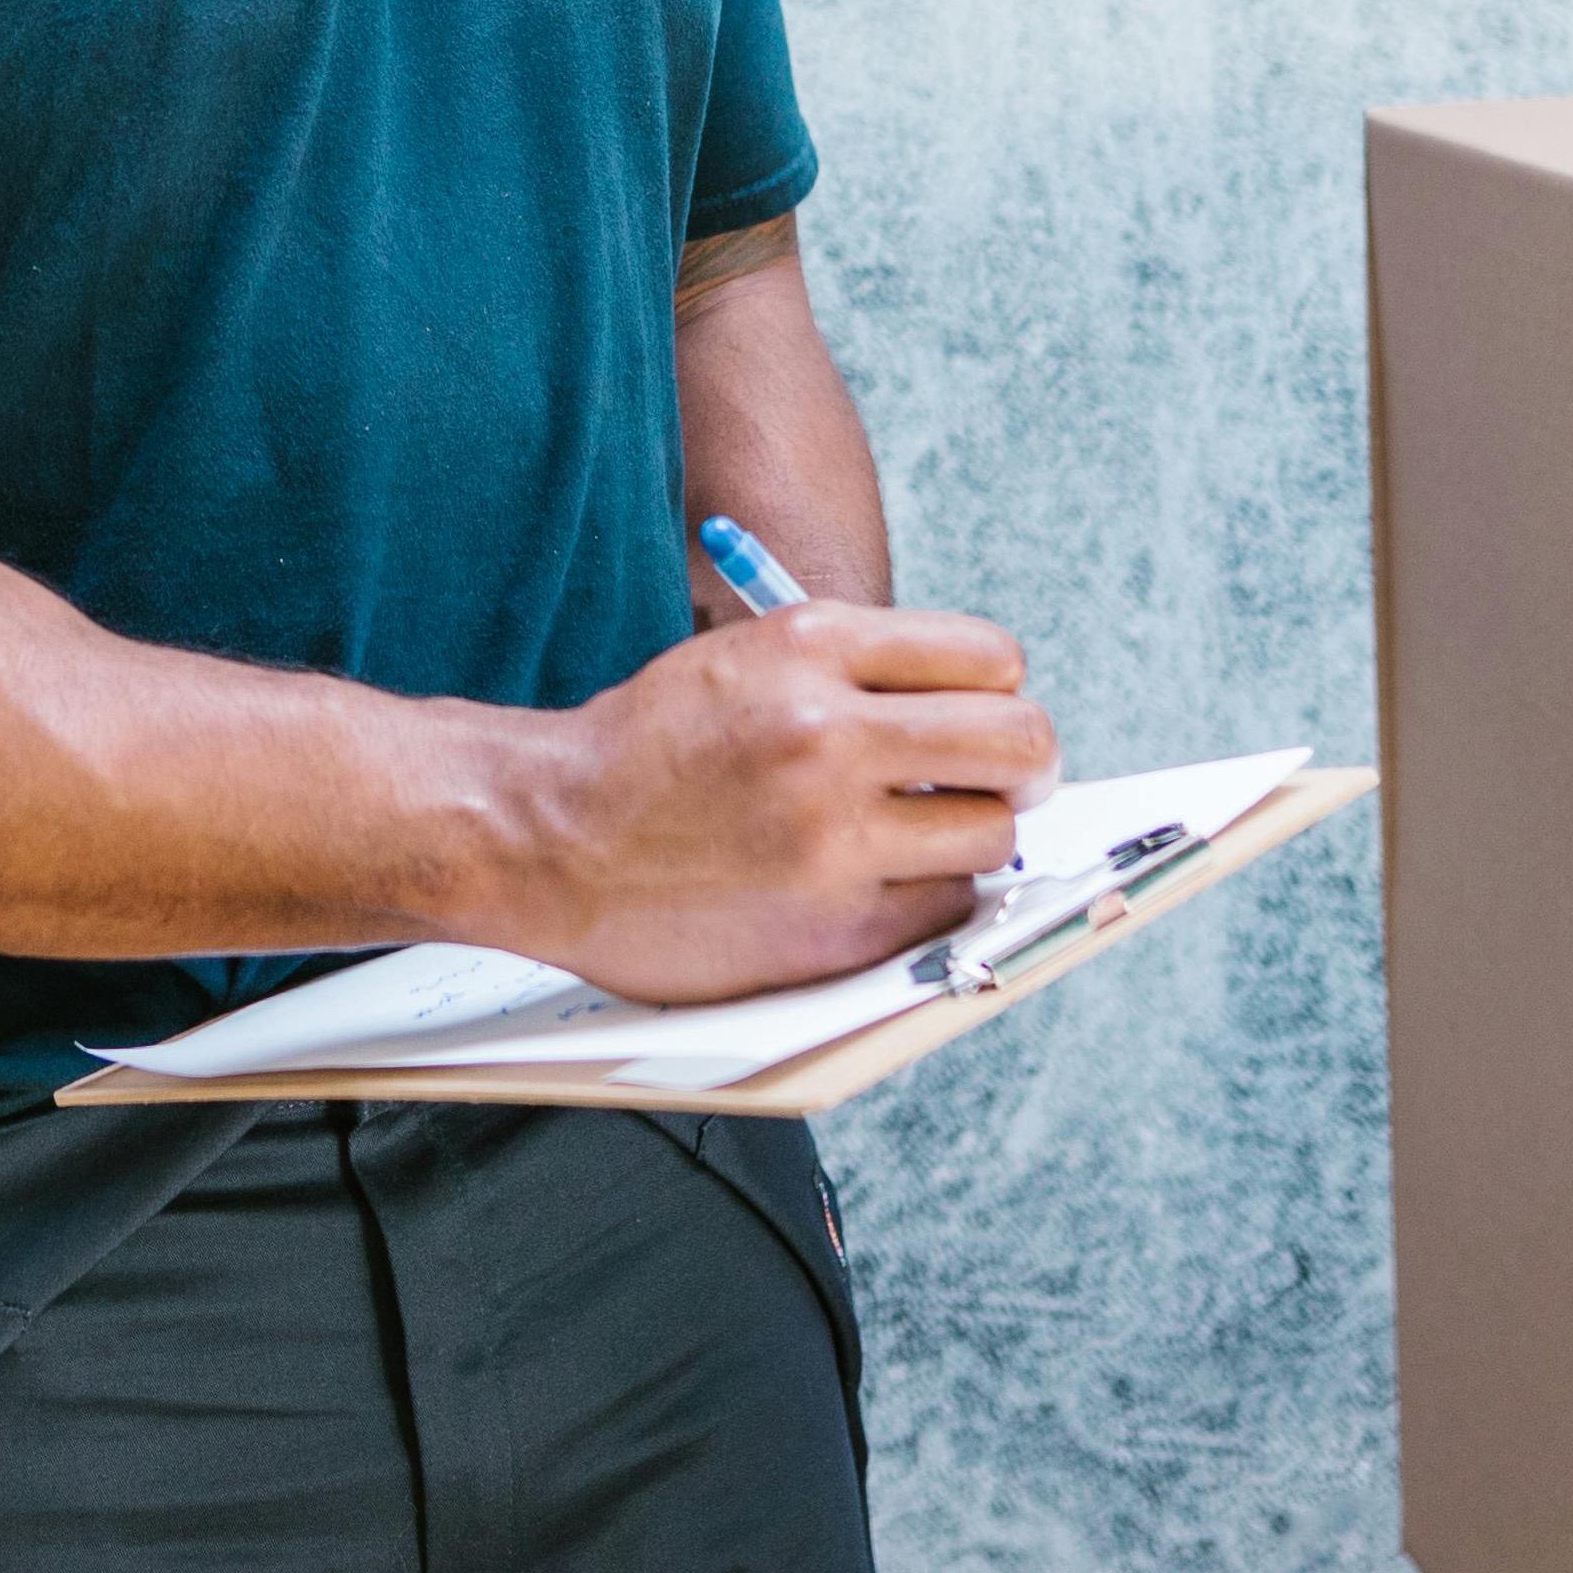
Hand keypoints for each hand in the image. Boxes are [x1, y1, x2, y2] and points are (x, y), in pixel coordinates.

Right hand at [471, 601, 1057, 1003]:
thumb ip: (858, 666)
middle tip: (1004, 779)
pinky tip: (880, 883)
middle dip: (1025, 764)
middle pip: (1020, 743)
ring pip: (995, 834)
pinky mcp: (831, 927)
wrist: (547, 835)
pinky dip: (930, 898)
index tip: (983, 714)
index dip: (999, 689)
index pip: (991, 655)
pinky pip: (948, 908)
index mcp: (810, 646)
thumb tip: (985, 699)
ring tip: (923, 836)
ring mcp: (831, 838)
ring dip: (973, 836)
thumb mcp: (745, 654)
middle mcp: (828, 734)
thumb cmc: (651, 745)